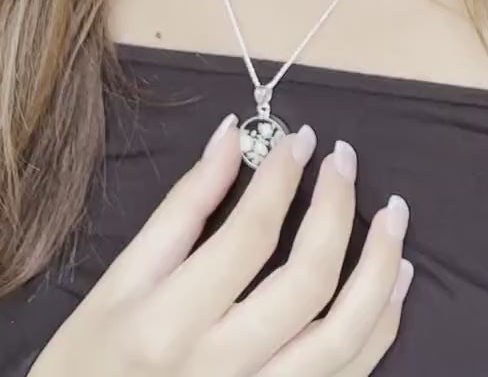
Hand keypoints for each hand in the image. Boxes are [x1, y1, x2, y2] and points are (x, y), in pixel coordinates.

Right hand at [28, 117, 413, 376]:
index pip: (250, 236)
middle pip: (309, 282)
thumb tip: (232, 135)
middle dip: (338, 209)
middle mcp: (221, 371)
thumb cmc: (90, 362)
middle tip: (346, 160)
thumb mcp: (119, 283)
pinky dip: (383, 323)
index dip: (283, 178)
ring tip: (394, 214)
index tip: (302, 139)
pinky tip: (397, 278)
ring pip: (345, 336)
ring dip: (381, 268)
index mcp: (169, 326)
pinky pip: (351, 373)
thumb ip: (182, 208)